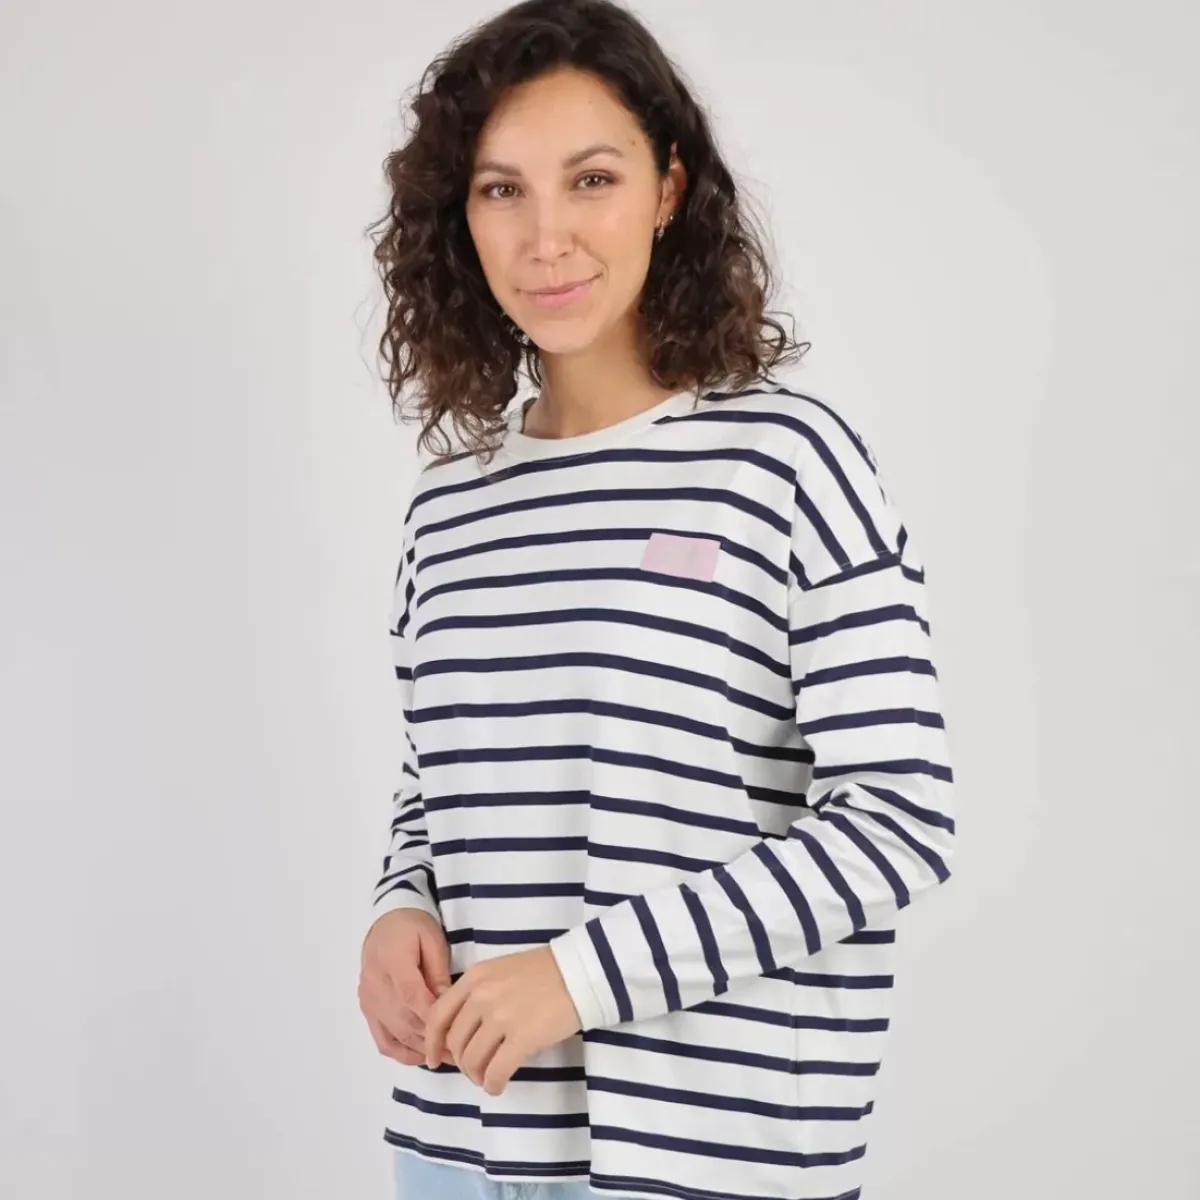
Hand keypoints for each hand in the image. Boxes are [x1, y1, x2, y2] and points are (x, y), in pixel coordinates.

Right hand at [358, 908, 455, 1066]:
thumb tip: (448, 1004)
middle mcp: (375, 985)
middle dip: (433, 1038)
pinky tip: (423, 1056)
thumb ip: (438, 972)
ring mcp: (369, 1000)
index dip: (433, 1017)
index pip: (412, 996)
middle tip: (461, 1050)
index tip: (457, 1030)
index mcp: (392, 961)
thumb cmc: (413, 926)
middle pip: (405, 1020)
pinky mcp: (367, 1010)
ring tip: (448, 1057)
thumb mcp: (432, 939)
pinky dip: (402, 1053)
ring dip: (422, 1050)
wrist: (385, 920)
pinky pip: (383, 1040)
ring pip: (395, 1035)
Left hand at [424, 946, 580, 1093]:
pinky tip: (498, 1086)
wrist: (580, 972)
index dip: (432, 1042)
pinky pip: (496, 1071)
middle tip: (473, 1070)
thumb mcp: (500, 970)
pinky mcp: (523, 1038)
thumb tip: (463, 1030)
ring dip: (476, 1076)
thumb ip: (478, 993)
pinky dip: (493, 1085)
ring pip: (473, 1060)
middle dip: (461, 1063)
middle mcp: (482, 996)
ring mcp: (501, 1017)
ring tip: (487, 1078)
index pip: (438, 1015)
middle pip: (455, 1042)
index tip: (434, 1058)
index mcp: (474, 978)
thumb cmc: (543, 970)